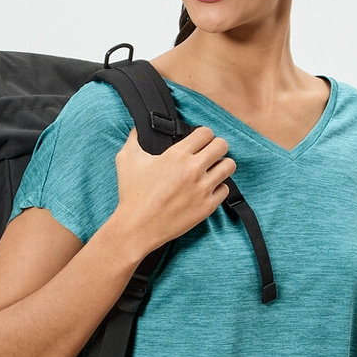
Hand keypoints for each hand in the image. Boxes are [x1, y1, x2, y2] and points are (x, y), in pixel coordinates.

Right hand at [111, 126, 234, 252]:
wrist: (138, 227)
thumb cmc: (132, 194)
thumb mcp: (126, 160)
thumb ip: (134, 139)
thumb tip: (137, 129)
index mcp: (177, 155)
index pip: (206, 132)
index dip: (204, 134)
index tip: (200, 140)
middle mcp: (193, 169)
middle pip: (222, 145)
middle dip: (217, 146)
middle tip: (211, 153)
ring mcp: (202, 189)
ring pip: (229, 166)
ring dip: (223, 165)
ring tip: (214, 168)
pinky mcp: (207, 207)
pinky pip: (225, 189)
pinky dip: (219, 187)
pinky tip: (209, 188)